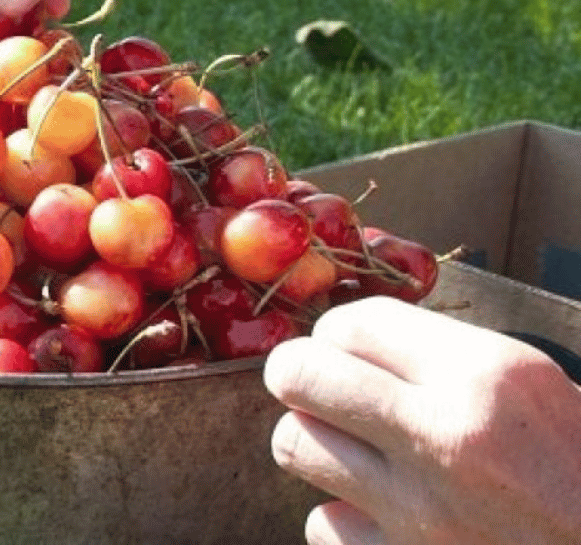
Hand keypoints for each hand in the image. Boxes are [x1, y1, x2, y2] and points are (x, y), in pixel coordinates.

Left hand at [263, 296, 580, 543]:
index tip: (348, 352)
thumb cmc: (575, 468)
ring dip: (319, 445)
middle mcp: (447, 436)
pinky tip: (385, 515)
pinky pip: (323, 523)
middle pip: (297, 373)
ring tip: (359, 452)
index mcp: (488, 376)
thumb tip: (348, 338)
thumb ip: (443, 358)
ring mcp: (420, 509)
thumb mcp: (535, 388)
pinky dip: (345, 520)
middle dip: (300, 376)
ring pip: (294, 443)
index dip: (338, 334)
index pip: (352, 322)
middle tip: (323, 391)